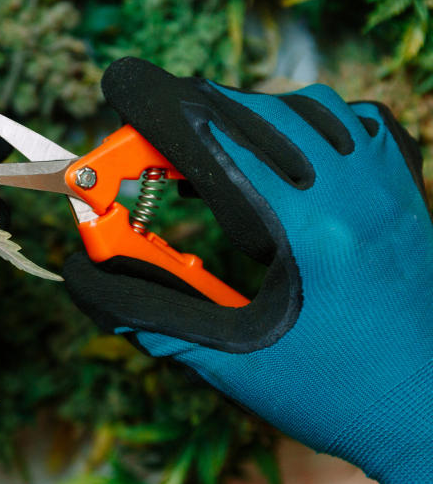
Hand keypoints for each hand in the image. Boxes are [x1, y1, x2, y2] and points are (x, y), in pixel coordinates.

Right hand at [63, 58, 432, 483]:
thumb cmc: (336, 395)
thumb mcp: (231, 360)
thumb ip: (148, 311)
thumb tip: (83, 275)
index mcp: (309, 228)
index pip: (214, 136)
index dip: (155, 107)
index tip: (116, 87)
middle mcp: (353, 188)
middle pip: (246, 112)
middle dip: (180, 119)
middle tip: (138, 158)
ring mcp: (386, 182)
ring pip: (298, 106)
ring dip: (236, 119)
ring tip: (203, 163)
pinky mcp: (404, 187)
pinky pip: (349, 121)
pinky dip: (301, 122)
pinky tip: (279, 155)